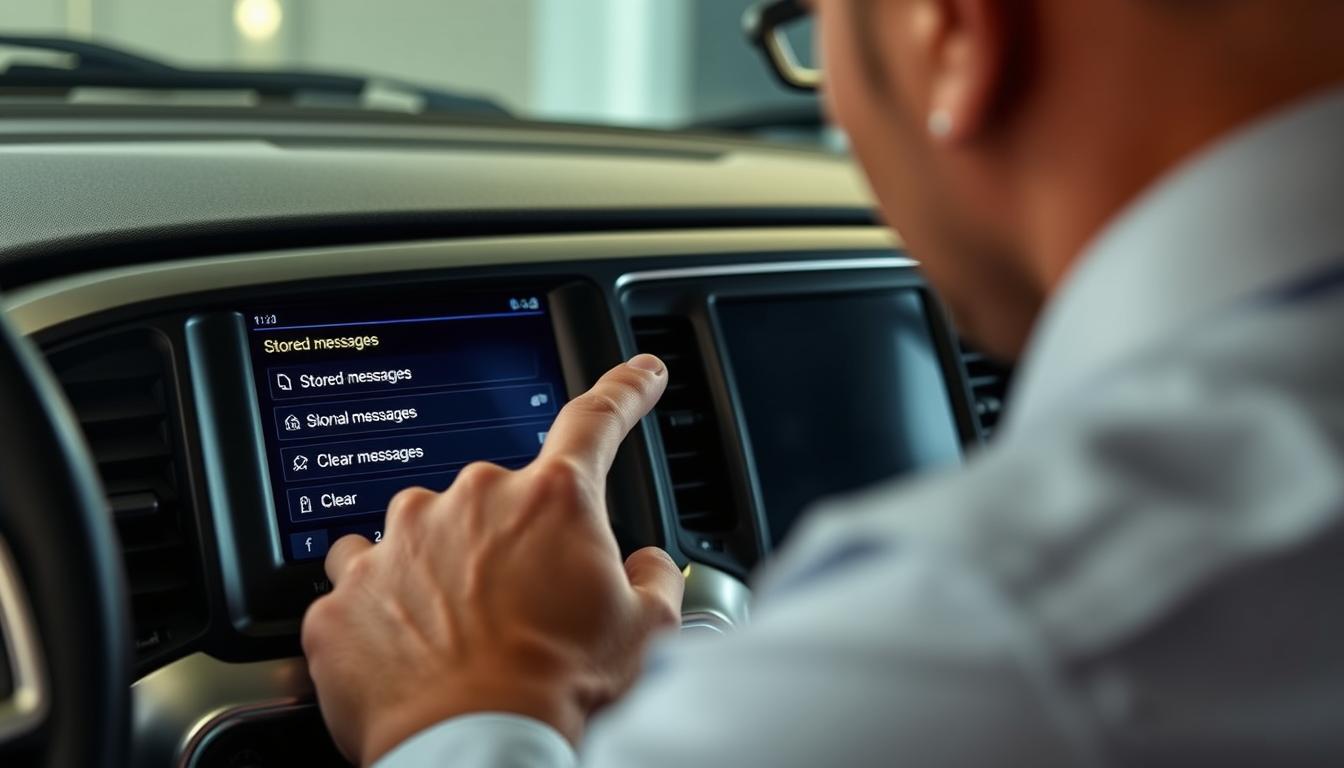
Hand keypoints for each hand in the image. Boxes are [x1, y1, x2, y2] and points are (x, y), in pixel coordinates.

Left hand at [300, 355, 683, 766]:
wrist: (476, 751)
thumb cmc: (562, 693)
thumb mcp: (646, 633)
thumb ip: (653, 577)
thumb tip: (645, 565)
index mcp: (552, 502)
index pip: (598, 421)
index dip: (627, 390)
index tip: (642, 373)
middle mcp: (471, 501)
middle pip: (499, 497)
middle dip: (512, 542)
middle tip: (525, 608)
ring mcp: (398, 542)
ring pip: (422, 532)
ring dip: (441, 567)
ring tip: (462, 635)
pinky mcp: (345, 593)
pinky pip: (361, 582)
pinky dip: (383, 608)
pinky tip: (409, 651)